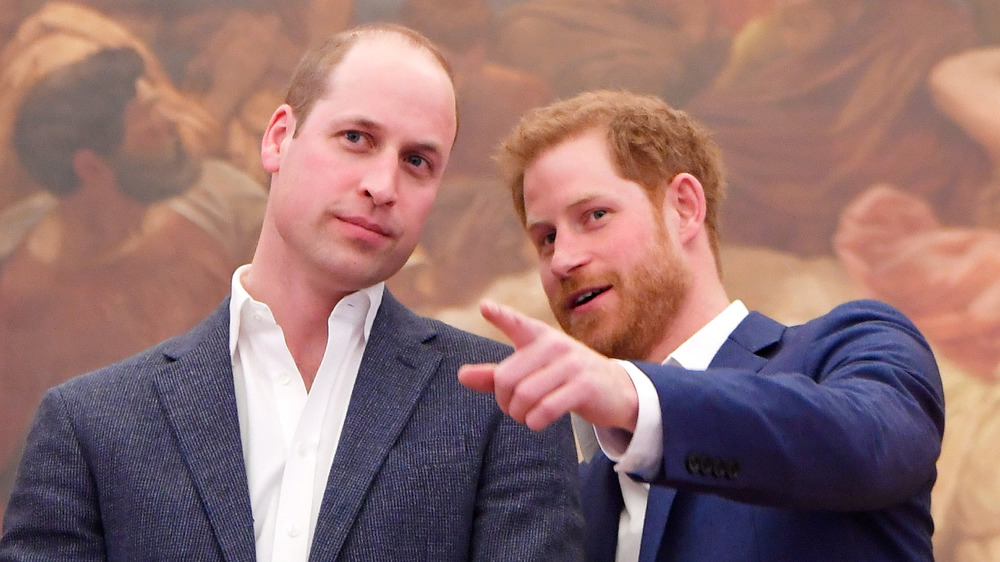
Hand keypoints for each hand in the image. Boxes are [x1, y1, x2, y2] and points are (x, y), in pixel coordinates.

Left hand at [458, 300, 638, 430]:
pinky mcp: (584, 386)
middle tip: (512, 408)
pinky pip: (546, 408)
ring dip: (519, 414)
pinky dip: (535, 421)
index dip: (501, 316)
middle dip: (503, 401)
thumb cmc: (563, 378)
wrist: (614, 390)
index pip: (516, 323)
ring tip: (524, 416)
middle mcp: (554, 344)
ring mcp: (571, 363)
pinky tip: (537, 421)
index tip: (485, 308)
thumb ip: (495, 375)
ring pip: (525, 395)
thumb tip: (461, 375)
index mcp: (539, 336)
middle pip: (506, 378)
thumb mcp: (531, 372)